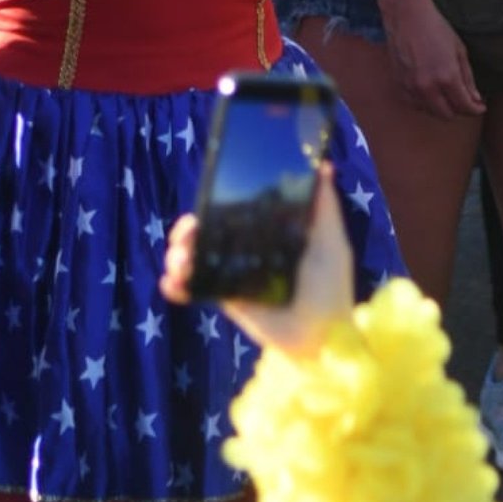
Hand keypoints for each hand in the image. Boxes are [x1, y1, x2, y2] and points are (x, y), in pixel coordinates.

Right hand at [160, 169, 354, 360]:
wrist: (323, 337)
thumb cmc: (331, 287)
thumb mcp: (331, 242)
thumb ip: (324, 207)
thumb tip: (323, 164)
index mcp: (266, 234)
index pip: (231, 214)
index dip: (211, 206)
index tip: (202, 201)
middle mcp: (245, 253)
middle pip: (204, 235)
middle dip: (186, 232)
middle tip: (185, 234)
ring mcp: (233, 278)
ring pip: (193, 260)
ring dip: (178, 256)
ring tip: (179, 261)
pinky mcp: (226, 301)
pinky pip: (194, 291)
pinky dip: (176, 286)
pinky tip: (171, 283)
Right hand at [380, 0, 485, 118]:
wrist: (406, 16)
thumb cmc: (435, 28)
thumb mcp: (459, 51)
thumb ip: (468, 78)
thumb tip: (475, 99)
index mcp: (447, 77)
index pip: (464, 106)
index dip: (475, 109)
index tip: (480, 107)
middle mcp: (428, 87)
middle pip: (447, 115)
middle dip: (459, 110)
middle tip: (465, 102)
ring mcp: (411, 87)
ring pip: (430, 111)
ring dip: (441, 108)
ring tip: (448, 95)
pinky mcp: (399, 84)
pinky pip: (414, 104)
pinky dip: (424, 103)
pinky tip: (431, 93)